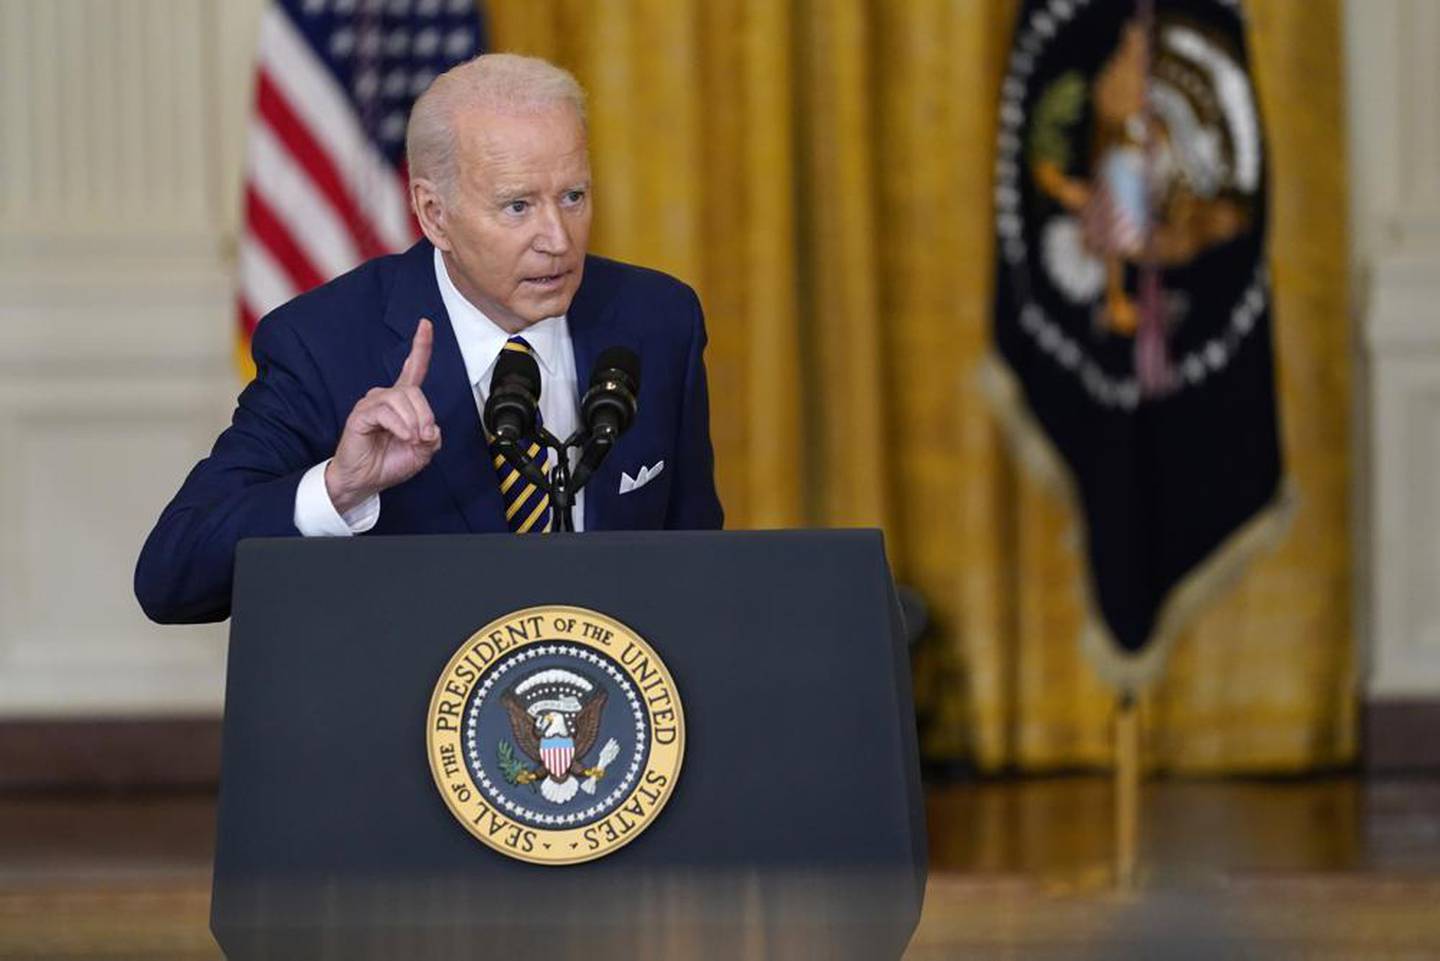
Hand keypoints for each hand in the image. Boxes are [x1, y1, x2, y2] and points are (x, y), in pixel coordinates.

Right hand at [325, 318, 441, 513]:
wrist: (364, 481)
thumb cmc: (388, 463)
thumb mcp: (422, 452)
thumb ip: (432, 436)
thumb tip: (431, 428)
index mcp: (403, 402)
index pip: (414, 368)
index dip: (420, 346)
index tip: (425, 324)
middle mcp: (387, 397)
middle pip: (415, 391)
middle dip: (426, 415)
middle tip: (426, 437)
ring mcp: (373, 404)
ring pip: (403, 399)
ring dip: (414, 422)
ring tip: (412, 439)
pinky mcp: (361, 414)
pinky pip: (386, 411)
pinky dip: (400, 426)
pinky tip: (403, 437)